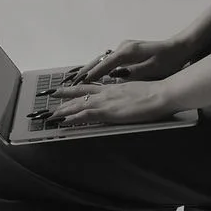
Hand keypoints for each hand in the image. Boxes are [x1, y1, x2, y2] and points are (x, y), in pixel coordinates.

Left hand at [47, 77, 174, 127]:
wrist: (161, 94)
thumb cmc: (156, 94)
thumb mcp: (137, 93)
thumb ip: (127, 96)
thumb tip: (124, 100)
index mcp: (113, 88)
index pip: (89, 88)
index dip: (75, 89)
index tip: (64, 90)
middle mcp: (106, 92)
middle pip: (79, 94)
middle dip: (63, 98)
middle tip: (50, 99)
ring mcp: (106, 101)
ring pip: (78, 104)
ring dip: (63, 110)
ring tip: (50, 114)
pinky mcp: (108, 111)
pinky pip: (85, 114)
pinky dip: (72, 118)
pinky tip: (63, 121)